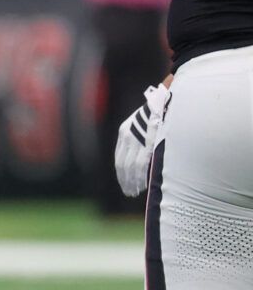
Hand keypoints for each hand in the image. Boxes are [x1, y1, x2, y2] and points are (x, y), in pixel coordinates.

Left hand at [114, 82, 169, 197]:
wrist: (169, 97)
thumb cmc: (162, 112)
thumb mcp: (146, 124)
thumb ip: (142, 139)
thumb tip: (146, 159)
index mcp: (125, 131)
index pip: (120, 158)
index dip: (122, 173)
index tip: (124, 184)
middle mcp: (127, 135)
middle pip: (123, 165)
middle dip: (126, 180)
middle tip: (129, 192)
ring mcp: (138, 138)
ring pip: (132, 166)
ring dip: (133, 181)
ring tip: (135, 191)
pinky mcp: (148, 140)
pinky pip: (143, 162)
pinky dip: (142, 175)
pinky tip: (144, 184)